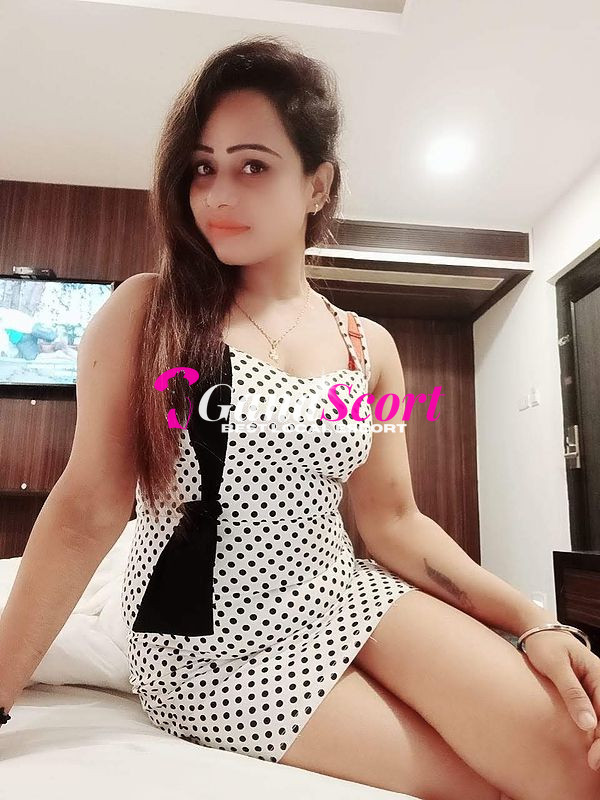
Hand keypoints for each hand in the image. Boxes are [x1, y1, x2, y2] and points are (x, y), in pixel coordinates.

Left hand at [521, 630, 599, 769]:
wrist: (537, 630)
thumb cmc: (544, 643)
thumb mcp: (554, 665)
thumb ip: (572, 692)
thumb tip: (588, 724)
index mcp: (599, 673)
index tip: (594, 758)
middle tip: (593, 765)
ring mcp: (596, 687)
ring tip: (593, 762)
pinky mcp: (587, 692)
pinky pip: (596, 715)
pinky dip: (594, 733)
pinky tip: (589, 748)